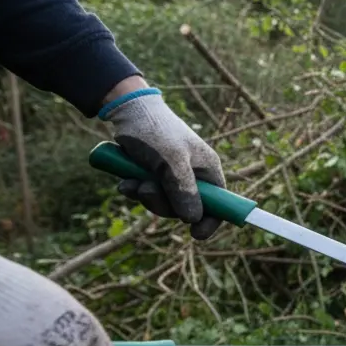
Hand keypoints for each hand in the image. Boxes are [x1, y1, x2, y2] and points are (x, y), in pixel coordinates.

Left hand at [99, 83, 225, 239]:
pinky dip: (135, 190)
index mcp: (207, 169)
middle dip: (164, 204)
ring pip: (164, 203)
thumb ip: (183, 190)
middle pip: (186, 208)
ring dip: (145, 196)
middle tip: (146, 190)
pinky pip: (148, 195)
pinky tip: (125, 181)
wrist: (126, 111)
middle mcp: (193, 175)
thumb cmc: (155, 131)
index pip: (220, 204)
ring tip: (131, 182)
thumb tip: (193, 219)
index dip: (211, 220)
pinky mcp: (154, 175)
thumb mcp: (171, 162)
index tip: (196, 235)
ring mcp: (173, 176)